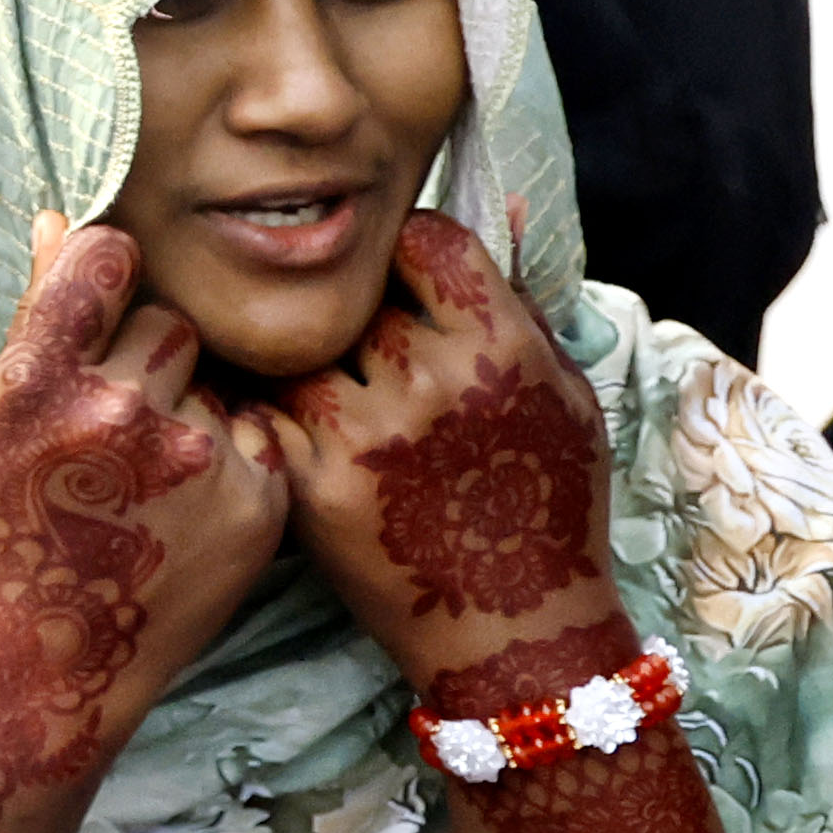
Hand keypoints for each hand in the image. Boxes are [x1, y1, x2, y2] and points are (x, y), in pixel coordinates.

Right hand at [0, 220, 294, 832]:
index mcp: (37, 384)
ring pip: (213, 381)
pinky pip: (252, 438)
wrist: (47, 672)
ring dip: (189, 411)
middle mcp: (119, 411)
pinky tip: (183, 514)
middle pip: (169, 321)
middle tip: (114, 427)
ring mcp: (196, 459)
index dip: (106, 270)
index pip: (103, 258)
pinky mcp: (258, 502)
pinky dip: (228, 463)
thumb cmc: (3, 543)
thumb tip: (62, 222)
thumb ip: (39, 321)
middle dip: (147, 356)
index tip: (103, 293)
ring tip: (146, 484)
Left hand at [276, 212, 616, 689]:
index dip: (411, 253)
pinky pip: (267, 409)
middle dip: (362, 312)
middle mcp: (429, 384)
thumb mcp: (566, 397)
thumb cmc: (549, 506)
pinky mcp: (309, 482)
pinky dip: (277, 410)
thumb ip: (519, 302)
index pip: (425, 238)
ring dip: (316, 362)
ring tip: (342, 392)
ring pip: (303, 347)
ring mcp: (363, 434)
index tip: (409, 284)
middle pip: (357, 293)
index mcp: (500, 352)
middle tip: (371, 348)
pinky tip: (302, 426)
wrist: (514, 630)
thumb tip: (495, 202)